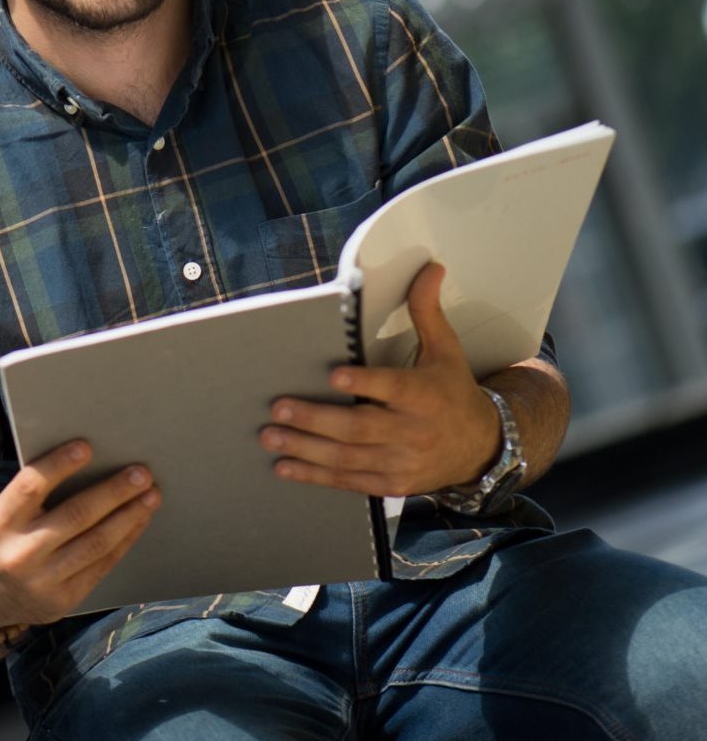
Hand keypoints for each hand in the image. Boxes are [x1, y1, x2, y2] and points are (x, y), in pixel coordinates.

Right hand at [0, 441, 160, 630]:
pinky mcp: (62, 601)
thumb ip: (34, 493)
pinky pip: (101, 566)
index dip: (59, 465)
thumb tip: (88, 459)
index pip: (31, 487)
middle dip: (113, 492)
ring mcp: (42, 581)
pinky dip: (124, 540)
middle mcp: (20, 553)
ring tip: (151, 495)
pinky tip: (138, 521)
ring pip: (96, 543)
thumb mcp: (2, 513)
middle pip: (75, 516)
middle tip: (141, 473)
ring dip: (129, 516)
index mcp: (0, 521)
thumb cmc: (2, 539)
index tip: (86, 446)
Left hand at [259, 262, 500, 497]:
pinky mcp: (391, 484)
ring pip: (348, 457)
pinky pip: (349, 481)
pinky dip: (316, 476)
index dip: (365, 383)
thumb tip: (430, 267)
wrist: (481, 448)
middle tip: (278, 408)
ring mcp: (401, 462)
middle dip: (316, 420)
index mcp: (425, 395)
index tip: (334, 376)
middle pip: (360, 427)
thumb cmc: (453, 390)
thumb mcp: (445, 349)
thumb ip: (427, 310)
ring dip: (306, 449)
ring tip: (270, 436)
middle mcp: (413, 431)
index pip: (393, 387)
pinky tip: (285, 467)